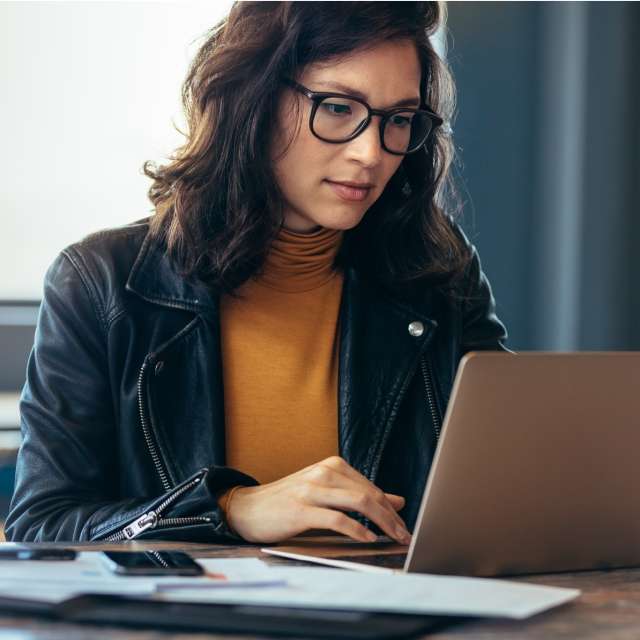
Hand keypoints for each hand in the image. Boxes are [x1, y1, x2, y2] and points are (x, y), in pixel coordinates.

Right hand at [224, 456, 410, 543]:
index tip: (404, 526)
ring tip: (393, 538)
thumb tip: (396, 500)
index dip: (391, 508)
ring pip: (358, 503)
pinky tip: (367, 539)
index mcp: (332, 466)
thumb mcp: (326, 492)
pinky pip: (336, 519)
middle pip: (369, 494)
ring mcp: (312, 489)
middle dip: (391, 517)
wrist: (248, 507)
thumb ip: (359, 494)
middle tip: (405, 536)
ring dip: (381, 523)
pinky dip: (356, 530)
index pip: (371, 487)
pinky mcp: (301, 510)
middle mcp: (324, 472)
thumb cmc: (288, 501)